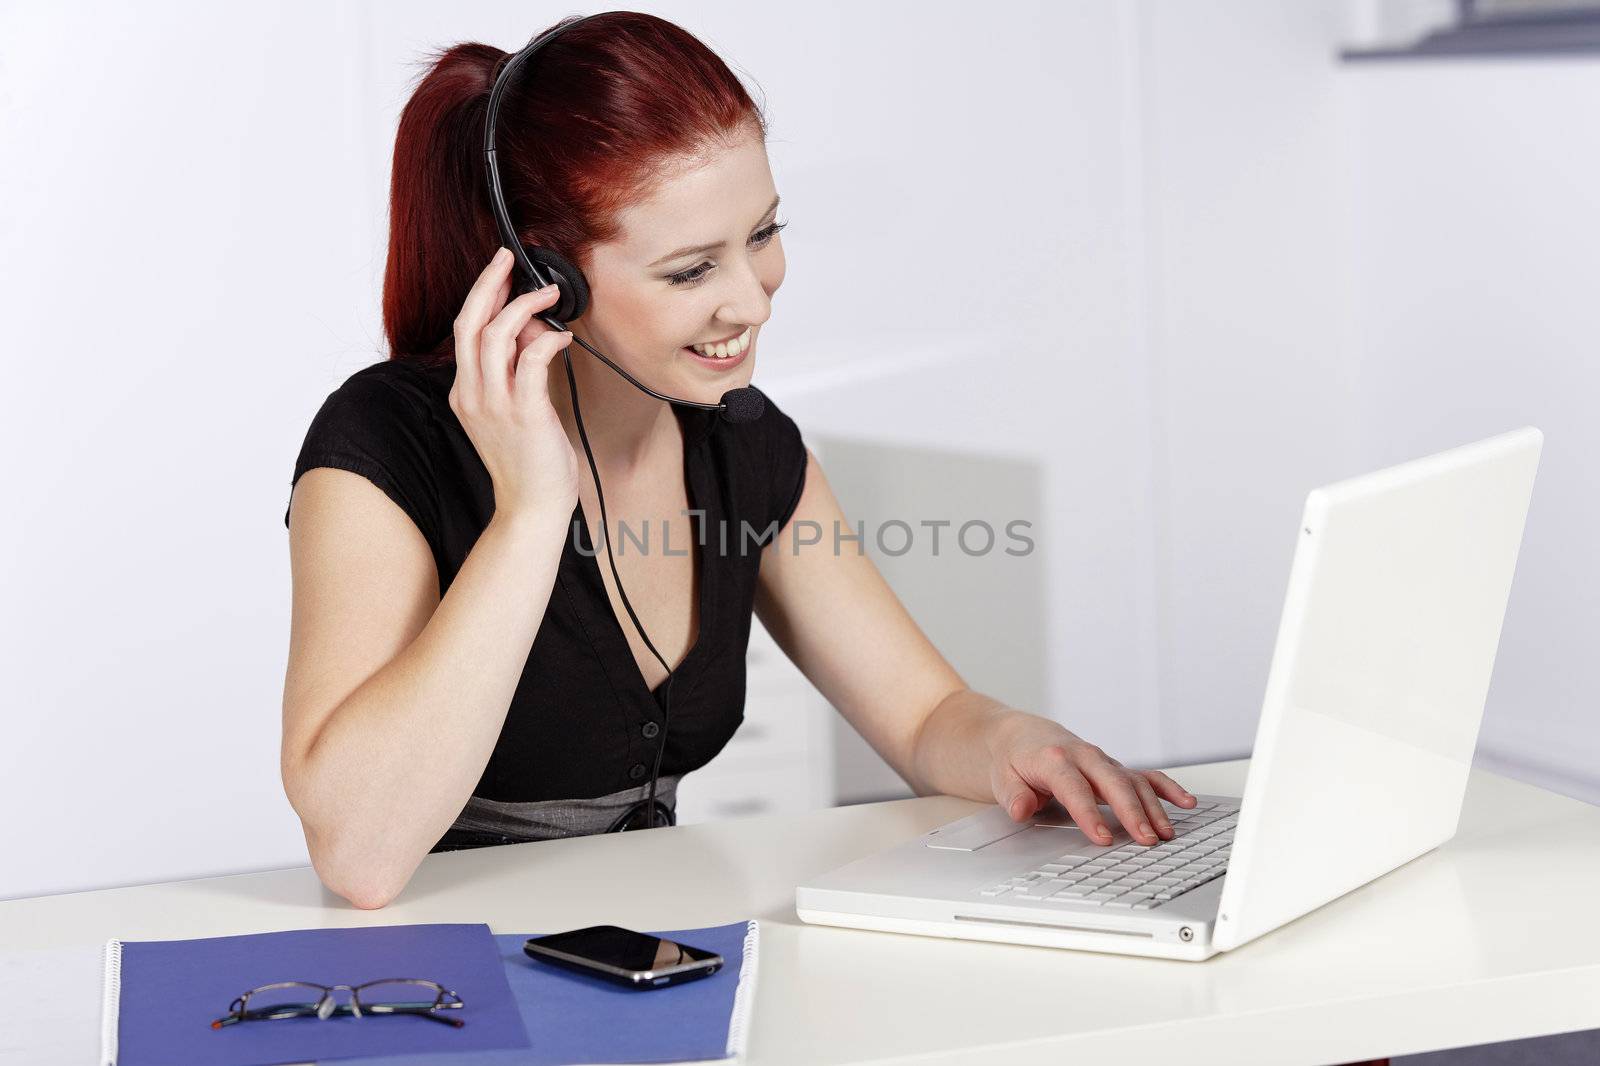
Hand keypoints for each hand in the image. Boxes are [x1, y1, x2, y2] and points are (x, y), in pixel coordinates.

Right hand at [449, 247, 579, 519]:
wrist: (532, 508)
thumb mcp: (514, 411)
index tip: (500, 272)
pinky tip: (562, 336)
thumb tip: (533, 331)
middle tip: (507, 257)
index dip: (482, 296)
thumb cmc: (528, 463)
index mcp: (465, 393)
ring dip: (523, 306)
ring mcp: (496, 404)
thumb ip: (517, 372)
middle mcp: (473, 395)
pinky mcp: (525, 414)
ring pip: (496, 336)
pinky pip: (531, 362)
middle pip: (470, 323)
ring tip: (548, 293)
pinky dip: (546, 341)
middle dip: (489, 283)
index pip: (465, 331)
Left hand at [986, 715, 1196, 846]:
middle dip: (1133, 812)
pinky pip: (1145, 775)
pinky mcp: (1113, 768)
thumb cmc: (1014, 759)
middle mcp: (1084, 757)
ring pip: (1134, 781)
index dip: (1090, 814)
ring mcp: (1102, 762)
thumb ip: (1013, 796)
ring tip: (1166, 833)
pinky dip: (1167, 787)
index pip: (1075, 789)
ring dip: (1153, 806)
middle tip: (1147, 839)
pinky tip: (1186, 802)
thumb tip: (1022, 809)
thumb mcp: (1002, 778)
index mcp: (1055, 759)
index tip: (1103, 838)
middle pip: (1114, 783)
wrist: (1022, 736)